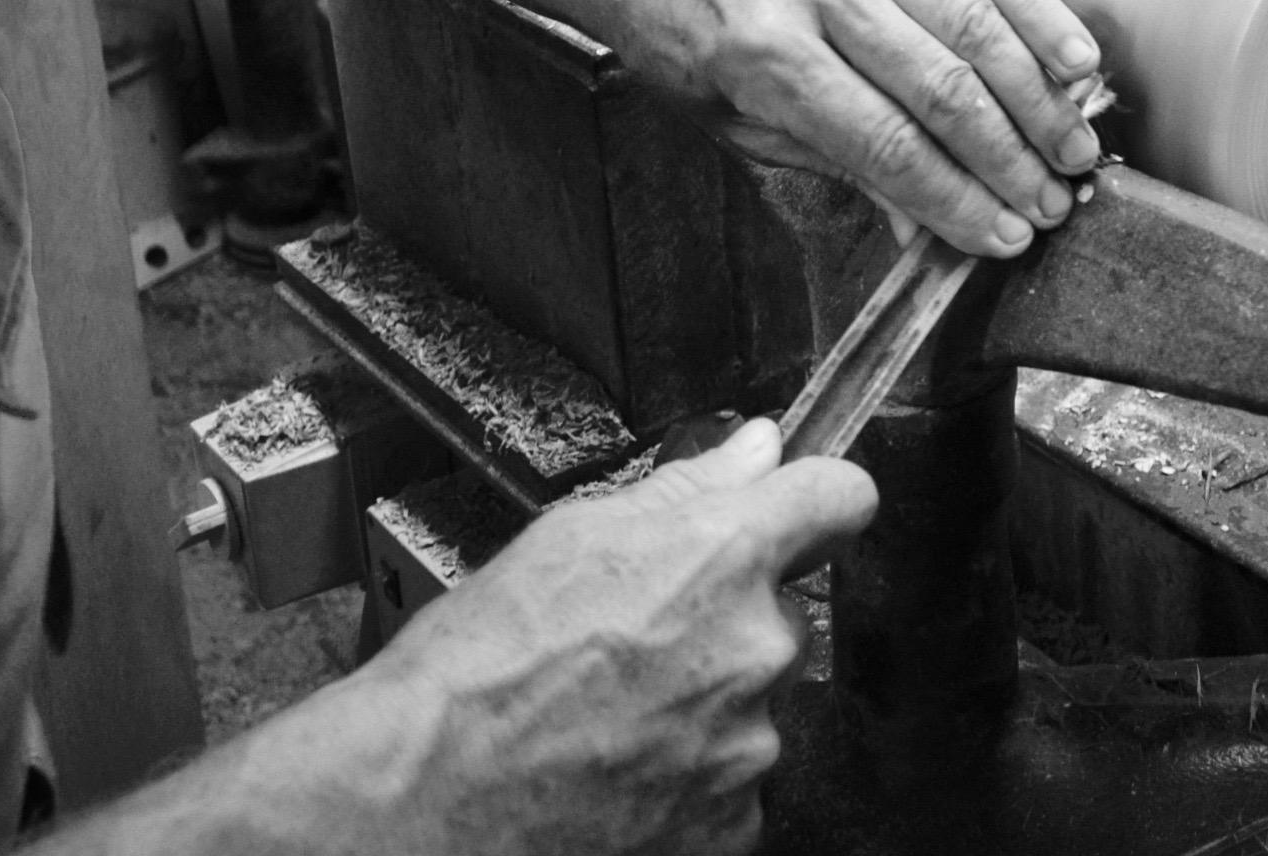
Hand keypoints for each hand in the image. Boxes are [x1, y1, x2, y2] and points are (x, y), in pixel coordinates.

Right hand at [361, 420, 873, 855]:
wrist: (426, 800)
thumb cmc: (478, 671)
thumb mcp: (570, 539)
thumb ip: (685, 489)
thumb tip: (755, 449)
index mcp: (725, 558)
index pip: (840, 497)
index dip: (817, 499)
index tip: (803, 512)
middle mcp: (757, 648)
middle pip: (783, 612)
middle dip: (729, 620)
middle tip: (640, 642)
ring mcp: (750, 743)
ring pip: (756, 700)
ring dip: (707, 701)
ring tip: (611, 713)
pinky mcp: (732, 822)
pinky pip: (734, 780)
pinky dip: (691, 775)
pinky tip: (619, 766)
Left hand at [580, 0, 1103, 255]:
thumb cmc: (691, 41)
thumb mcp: (739, 126)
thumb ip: (839, 167)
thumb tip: (927, 229)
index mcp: (765, 54)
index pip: (884, 141)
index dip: (954, 196)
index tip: (1004, 235)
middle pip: (941, 85)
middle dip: (1008, 156)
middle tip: (1052, 203)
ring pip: (975, 23)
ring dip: (1038, 95)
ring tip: (1075, 149)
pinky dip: (1036, 10)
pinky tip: (1076, 59)